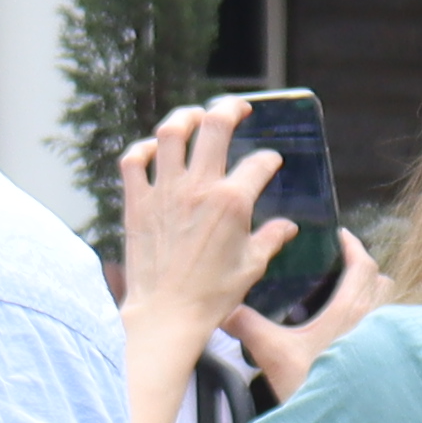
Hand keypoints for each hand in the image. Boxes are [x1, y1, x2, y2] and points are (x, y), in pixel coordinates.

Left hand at [112, 102, 290, 348]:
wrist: (166, 314)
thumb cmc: (212, 295)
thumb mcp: (252, 266)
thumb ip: (271, 239)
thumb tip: (289, 227)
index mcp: (232, 201)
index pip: (258, 163)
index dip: (269, 160)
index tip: (270, 163)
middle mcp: (197, 188)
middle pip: (214, 126)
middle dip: (229, 109)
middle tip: (237, 108)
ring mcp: (163, 192)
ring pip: (170, 133)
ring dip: (184, 117)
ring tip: (194, 116)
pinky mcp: (137, 203)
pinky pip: (132, 161)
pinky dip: (142, 149)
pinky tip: (152, 150)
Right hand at [229, 231, 384, 398]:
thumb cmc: (317, 387)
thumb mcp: (274, 354)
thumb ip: (248, 327)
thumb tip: (225, 310)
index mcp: (352, 309)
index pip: (362, 264)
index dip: (352, 246)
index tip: (340, 236)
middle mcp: (376, 320)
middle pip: (380, 281)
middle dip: (364, 270)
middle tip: (342, 268)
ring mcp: (386, 341)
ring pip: (388, 305)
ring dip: (373, 297)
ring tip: (348, 302)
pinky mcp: (388, 360)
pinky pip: (388, 330)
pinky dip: (375, 324)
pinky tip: (353, 337)